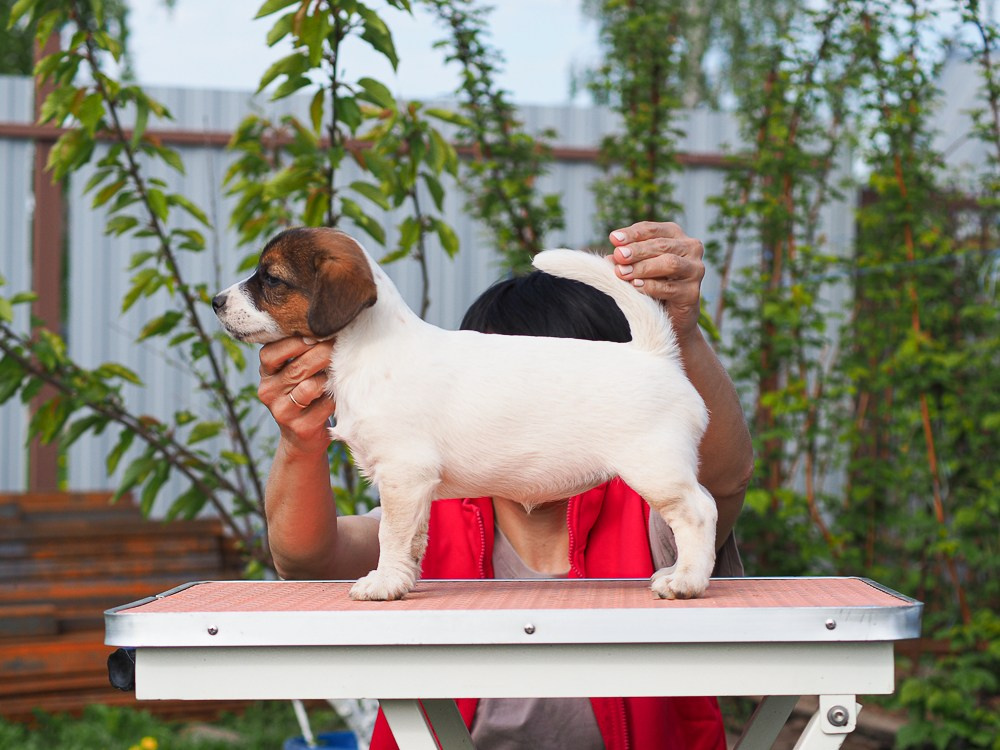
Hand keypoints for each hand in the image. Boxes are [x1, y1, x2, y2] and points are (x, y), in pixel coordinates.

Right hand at [258, 337, 335, 453]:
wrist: (303, 437)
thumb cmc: (304, 394)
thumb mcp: (294, 373)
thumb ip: (301, 353)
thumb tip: (327, 328)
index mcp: (266, 374)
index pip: (271, 353)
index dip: (295, 341)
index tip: (318, 333)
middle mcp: (268, 392)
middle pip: (296, 368)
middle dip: (321, 353)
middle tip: (338, 345)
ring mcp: (282, 412)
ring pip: (310, 386)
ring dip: (328, 376)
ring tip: (338, 371)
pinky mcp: (301, 427)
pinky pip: (323, 405)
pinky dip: (335, 396)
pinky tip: (339, 393)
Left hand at [608, 221, 705, 339]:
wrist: (672, 316)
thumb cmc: (654, 283)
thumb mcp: (640, 266)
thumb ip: (628, 259)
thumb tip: (611, 256)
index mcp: (677, 236)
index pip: (654, 230)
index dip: (633, 233)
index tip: (613, 238)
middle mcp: (691, 249)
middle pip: (662, 245)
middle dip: (637, 250)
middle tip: (619, 255)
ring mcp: (695, 270)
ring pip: (670, 263)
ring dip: (644, 267)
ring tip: (623, 272)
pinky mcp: (692, 292)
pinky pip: (670, 287)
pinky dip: (650, 286)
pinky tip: (635, 286)